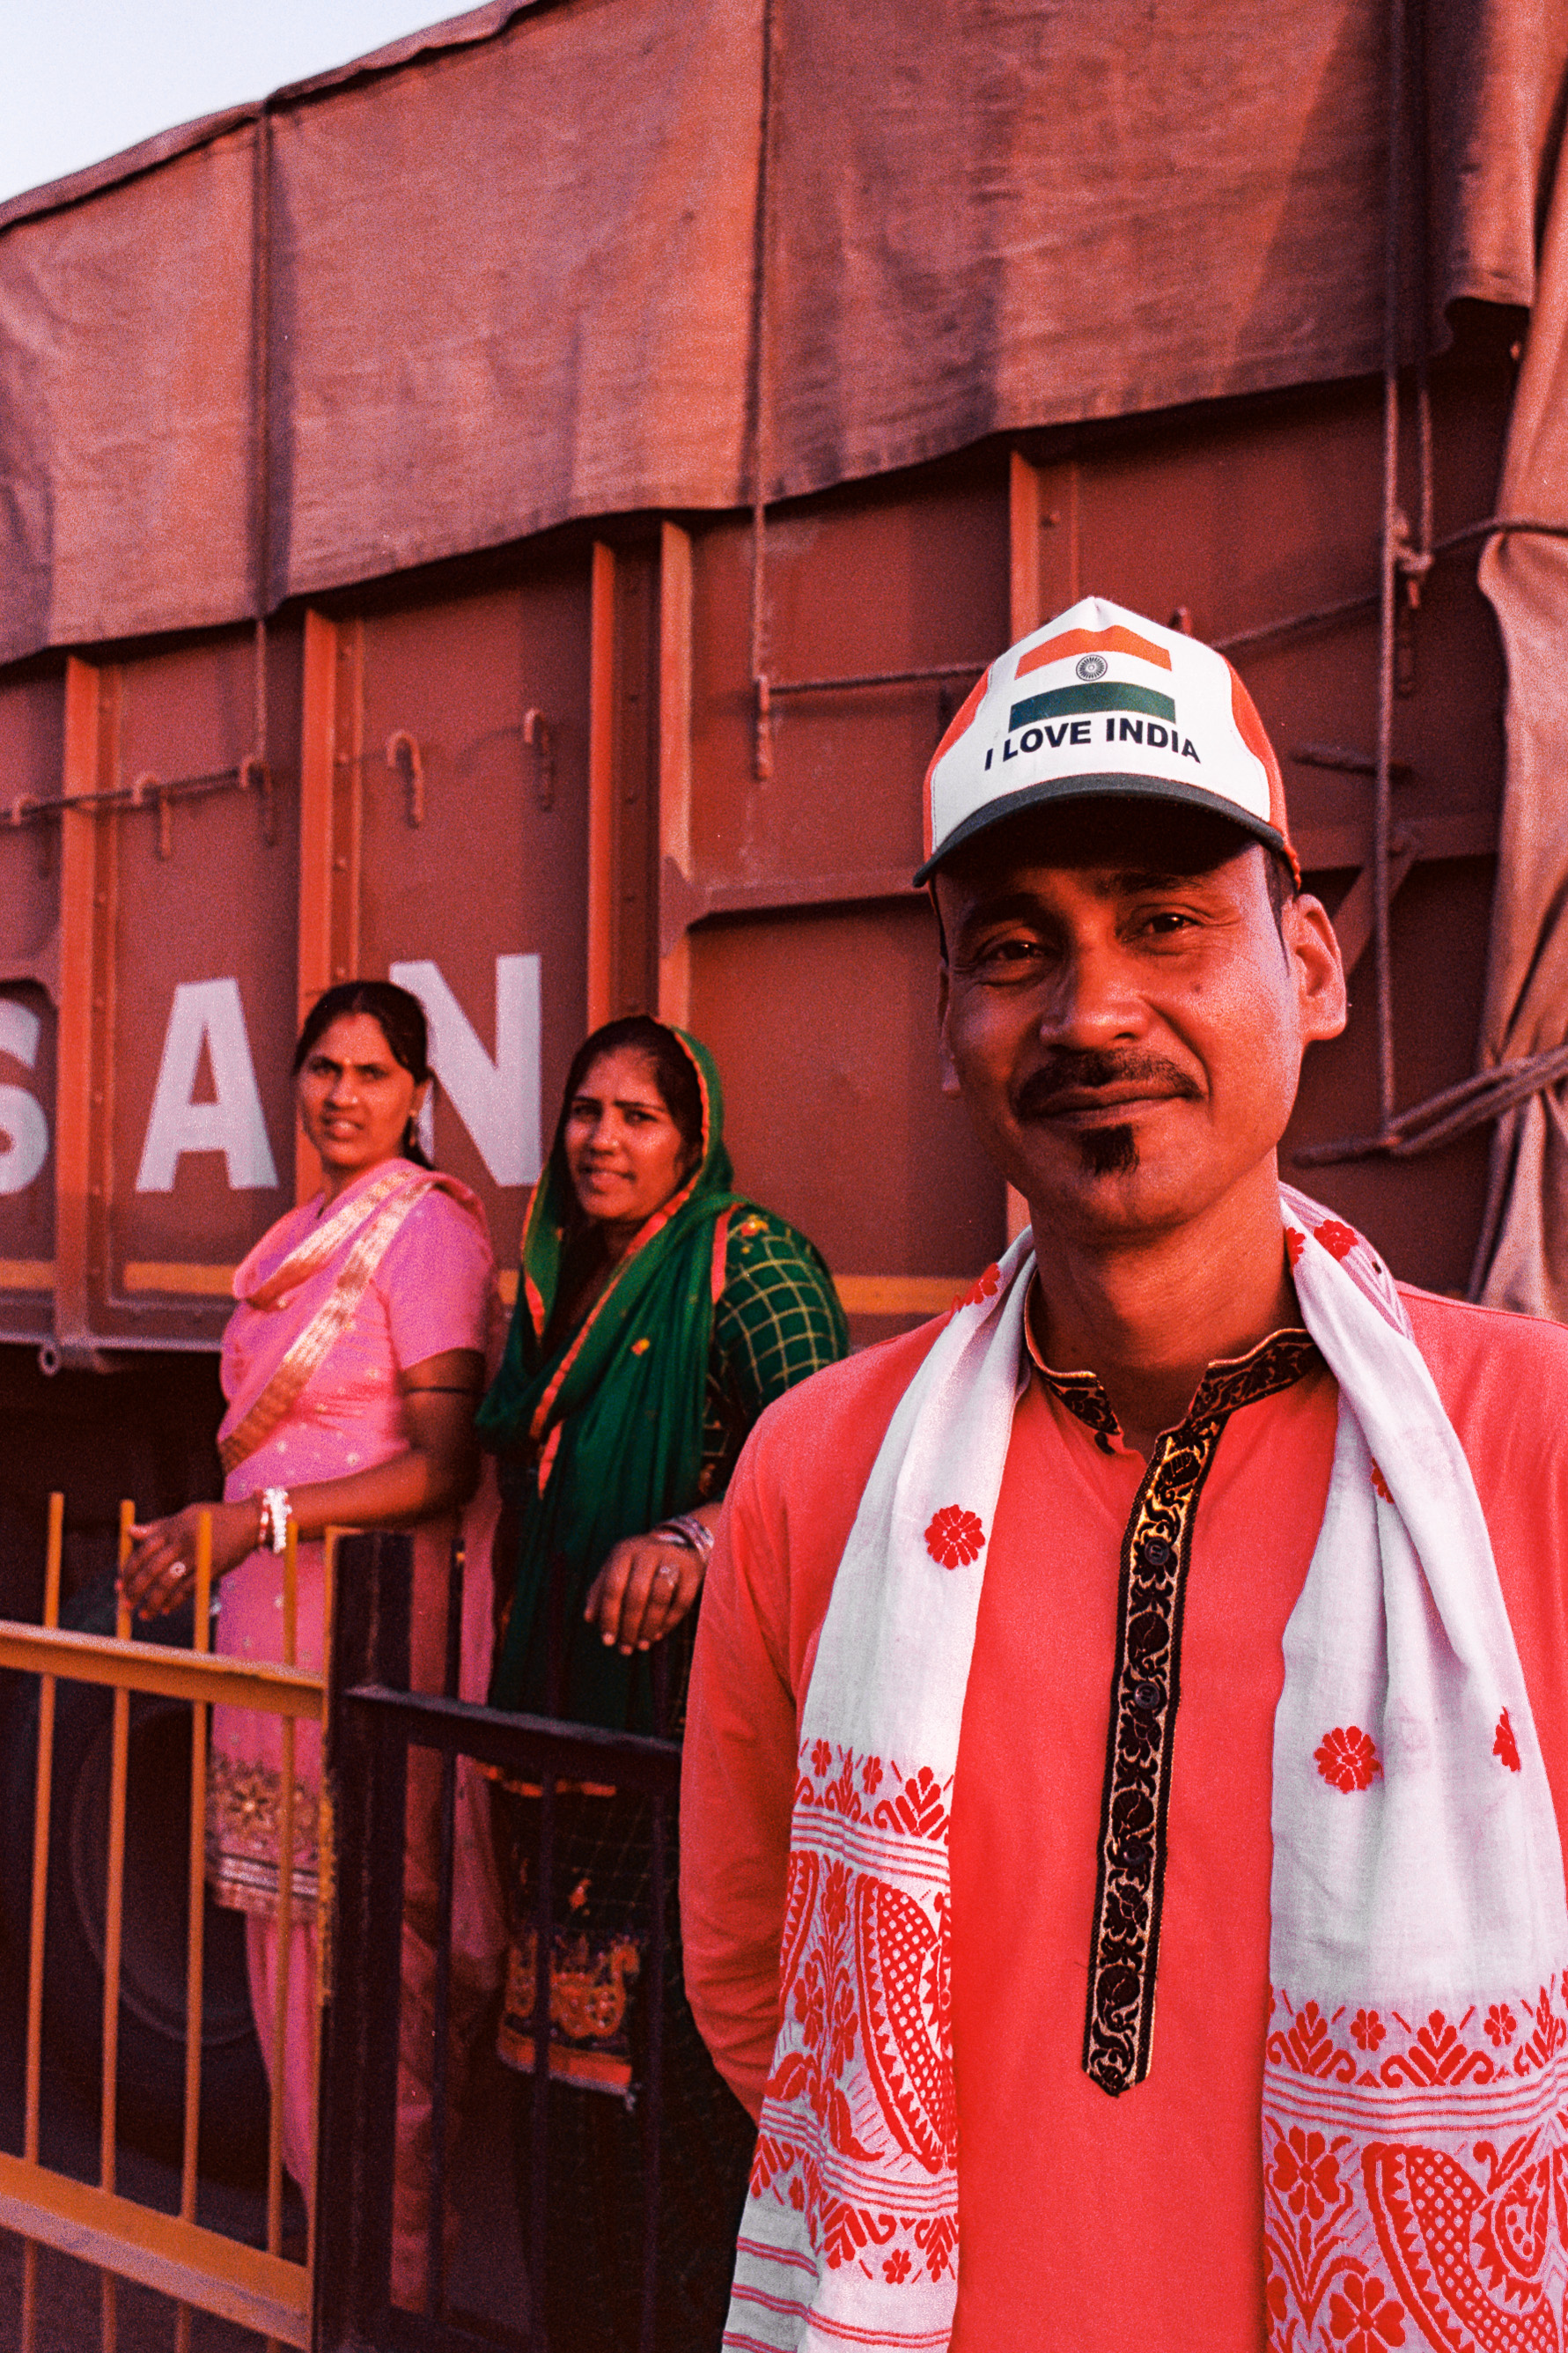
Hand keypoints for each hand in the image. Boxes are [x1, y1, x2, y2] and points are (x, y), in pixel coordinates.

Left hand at [120, 1500, 258, 1620]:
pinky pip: (188, 1589)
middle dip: (136, 1589)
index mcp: (173, 1528)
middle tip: (125, 1603)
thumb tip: (130, 1531)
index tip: (119, 1583)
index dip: (128, 1568)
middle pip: (152, 1569)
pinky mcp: (211, 1568)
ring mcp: (197, 1556)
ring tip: (143, 1614)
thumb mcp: (185, 1515)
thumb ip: (158, 1527)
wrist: (249, 1522)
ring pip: (168, 1582)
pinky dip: (175, 1601)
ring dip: (153, 1601)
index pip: (143, 1550)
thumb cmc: (214, 1517)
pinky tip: (165, 1609)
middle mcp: (182, 1542)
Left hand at [584, 1530, 704, 1655]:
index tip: (607, 1641)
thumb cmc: (639, 1565)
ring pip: (660, 1597)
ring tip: (642, 1644)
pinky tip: (658, 1634)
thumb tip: (590, 1619)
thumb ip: (601, 1592)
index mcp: (624, 1552)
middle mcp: (648, 1552)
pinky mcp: (693, 1570)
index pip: (613, 1587)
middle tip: (626, 1648)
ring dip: (649, 1626)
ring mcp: (672, 1559)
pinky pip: (681, 1601)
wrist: (679, 1544)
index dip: (609, 1616)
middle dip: (630, 1626)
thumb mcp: (617, 1571)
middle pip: (637, 1594)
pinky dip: (669, 1622)